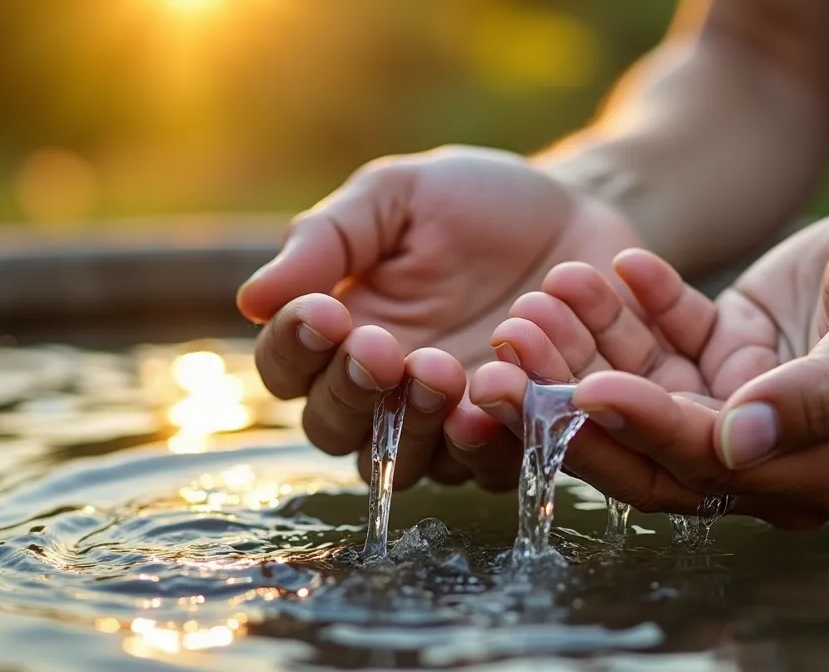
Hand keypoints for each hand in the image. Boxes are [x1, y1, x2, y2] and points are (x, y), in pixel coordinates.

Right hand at [236, 145, 642, 490]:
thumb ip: (329, 240)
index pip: (288, 367)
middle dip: (354, 392)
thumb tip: (252, 299)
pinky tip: (494, 396)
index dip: (295, 348)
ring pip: (408, 461)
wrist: (576, 215)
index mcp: (339, 335)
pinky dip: (489, 439)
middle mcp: (383, 394)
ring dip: (417, 424)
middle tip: (382, 350)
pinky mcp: (513, 437)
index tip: (322, 312)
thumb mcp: (396, 198)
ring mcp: (446, 424)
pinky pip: (490, 464)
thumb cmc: (473, 203)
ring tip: (438, 371)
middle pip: (337, 429)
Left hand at [474, 194, 828, 528]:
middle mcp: (765, 451)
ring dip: (590, 341)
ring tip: (550, 287)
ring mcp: (741, 403)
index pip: (705, 464)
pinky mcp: (728, 354)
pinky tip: (618, 263)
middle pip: (649, 442)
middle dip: (576, 398)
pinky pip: (667, 337)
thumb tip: (738, 443)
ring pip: (643, 386)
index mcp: (814, 467)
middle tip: (514, 351)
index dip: (643, 428)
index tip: (585, 387)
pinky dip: (636, 305)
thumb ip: (822, 391)